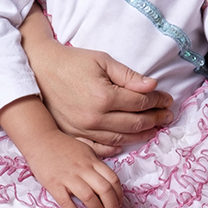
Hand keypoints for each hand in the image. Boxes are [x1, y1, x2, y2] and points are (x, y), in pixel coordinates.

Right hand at [22, 22, 174, 155]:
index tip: (168, 100)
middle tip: (167, 117)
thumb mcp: (102, 60)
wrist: (40, 69)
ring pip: (120, 138)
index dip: (157, 101)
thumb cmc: (73, 62)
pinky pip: (98, 147)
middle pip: (134, 123)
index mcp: (104, 96)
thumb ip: (129, 76)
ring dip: (141, 135)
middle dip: (155, 119)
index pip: (140, 102)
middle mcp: (95, 117)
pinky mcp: (73, 134)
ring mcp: (83, 129)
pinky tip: (126, 142)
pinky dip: (115, 147)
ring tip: (154, 129)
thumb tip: (153, 86)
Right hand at [24, 132, 122, 207]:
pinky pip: (66, 201)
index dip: (119, 194)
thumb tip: (109, 178)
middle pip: (104, 189)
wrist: (40, 140)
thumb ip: (97, 162)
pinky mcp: (54, 184)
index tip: (118, 202)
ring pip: (89, 197)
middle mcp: (83, 169)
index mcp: (92, 161)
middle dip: (111, 205)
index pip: (113, 179)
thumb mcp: (86, 149)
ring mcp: (68, 177)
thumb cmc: (63, 146)